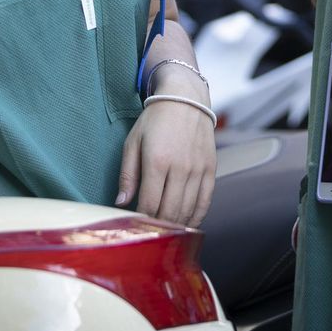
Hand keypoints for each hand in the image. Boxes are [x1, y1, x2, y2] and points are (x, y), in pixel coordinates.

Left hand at [116, 58, 216, 226]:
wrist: (185, 98)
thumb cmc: (155, 120)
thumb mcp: (133, 142)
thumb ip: (127, 175)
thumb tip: (120, 203)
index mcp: (157, 161)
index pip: (148, 204)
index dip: (140, 220)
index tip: (135, 226)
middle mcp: (180, 168)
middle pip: (169, 212)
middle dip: (158, 227)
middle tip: (149, 232)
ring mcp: (198, 169)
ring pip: (187, 210)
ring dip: (176, 225)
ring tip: (165, 231)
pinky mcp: (211, 169)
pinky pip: (205, 201)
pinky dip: (196, 216)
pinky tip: (187, 223)